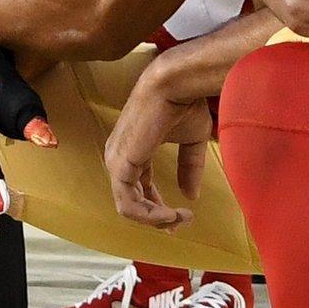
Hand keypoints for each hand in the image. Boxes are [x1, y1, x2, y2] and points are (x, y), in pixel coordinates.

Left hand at [103, 63, 212, 230]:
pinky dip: (150, 216)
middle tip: (180, 222)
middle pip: (132, 201)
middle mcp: (119, 157)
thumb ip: (189, 168)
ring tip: (179, 218)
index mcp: (133, 150)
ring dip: (156, 220)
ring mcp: (116, 162)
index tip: (181, 217)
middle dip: (157, 218)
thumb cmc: (183, 103)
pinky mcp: (120, 166)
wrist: (176, 84)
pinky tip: (170, 215)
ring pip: (129, 208)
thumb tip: (191, 196)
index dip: (158, 208)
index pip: (138, 188)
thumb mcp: (192, 141)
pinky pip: (129, 204)